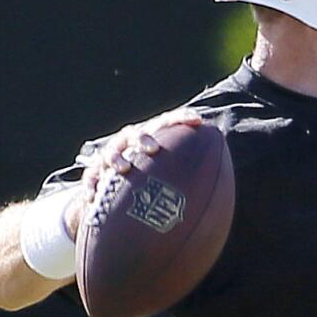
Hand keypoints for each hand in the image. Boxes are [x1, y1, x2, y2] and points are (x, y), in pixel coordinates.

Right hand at [66, 107, 203, 237]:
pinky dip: (92, 186)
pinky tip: (93, 198)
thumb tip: (225, 193)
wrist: (116, 186)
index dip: (182, 118)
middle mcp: (131, 142)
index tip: (196, 121)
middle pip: (137, 134)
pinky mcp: (94, 173)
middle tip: (153, 148)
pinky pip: (91, 178)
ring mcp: (110, 155)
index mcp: (152, 138)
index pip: (168, 123)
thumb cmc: (151, 179)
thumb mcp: (171, 176)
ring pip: (111, 152)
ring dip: (116, 158)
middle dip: (144, 139)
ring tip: (123, 168)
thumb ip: (191, 178)